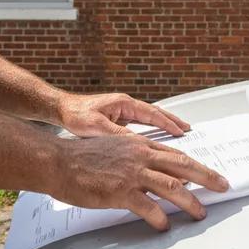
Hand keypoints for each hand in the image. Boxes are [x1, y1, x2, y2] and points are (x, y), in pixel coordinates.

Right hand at [50, 133, 228, 230]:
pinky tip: (164, 225)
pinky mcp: (120, 191)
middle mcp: (140, 156)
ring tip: (200, 213)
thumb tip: (156, 173)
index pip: (177, 155)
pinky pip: (147, 207)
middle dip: (206, 177)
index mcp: (139, 145)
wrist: (59, 162)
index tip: (212, 174)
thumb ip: (137, 159)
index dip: (197, 166)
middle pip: (182, 166)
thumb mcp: (116, 150)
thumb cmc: (83, 158)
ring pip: (171, 186)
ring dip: (189, 201)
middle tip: (223, 186)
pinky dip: (159, 217)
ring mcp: (131, 173)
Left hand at [57, 91, 189, 137]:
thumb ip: (117, 135)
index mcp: (124, 103)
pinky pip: (139, 123)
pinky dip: (150, 129)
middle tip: (188, 128)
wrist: (61, 110)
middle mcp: (126, 105)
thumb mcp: (97, 127)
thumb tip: (137, 144)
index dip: (168, 123)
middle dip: (172, 121)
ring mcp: (122, 111)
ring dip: (163, 124)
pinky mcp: (117, 118)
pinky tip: (154, 138)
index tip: (181, 132)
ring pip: (148, 118)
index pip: (152, 113)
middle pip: (155, 113)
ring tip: (177, 132)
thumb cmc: (76, 115)